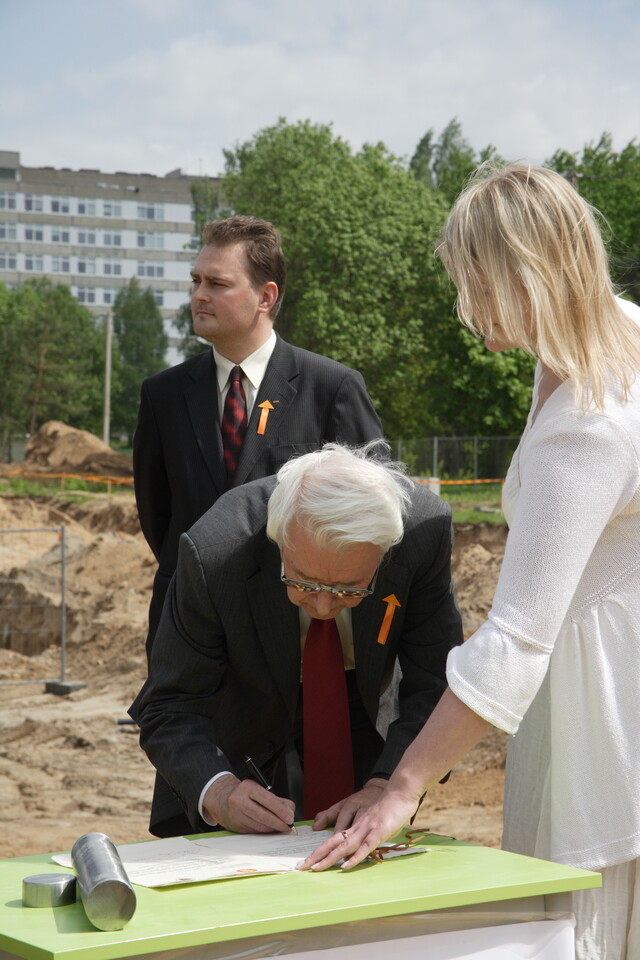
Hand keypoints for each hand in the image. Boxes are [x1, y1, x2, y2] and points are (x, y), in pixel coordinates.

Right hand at [203, 775, 295, 833]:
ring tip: (281, 828)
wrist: (223, 800)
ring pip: (259, 826)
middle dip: (278, 823)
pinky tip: (270, 829)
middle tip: (288, 827)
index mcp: (248, 787)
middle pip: (263, 815)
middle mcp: (240, 800)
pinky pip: (254, 831)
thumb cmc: (246, 795)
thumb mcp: (260, 790)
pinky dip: (265, 831)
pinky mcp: (235, 826)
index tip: (290, 818)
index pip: (267, 799)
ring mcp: (236, 814)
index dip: (280, 810)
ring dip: (273, 829)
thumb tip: (290, 812)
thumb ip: (278, 800)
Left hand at [300, 787, 419, 870]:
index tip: (307, 862)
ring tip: (316, 868)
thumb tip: (354, 852)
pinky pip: (365, 846)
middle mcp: (356, 827)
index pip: (332, 840)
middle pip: (333, 843)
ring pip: (345, 845)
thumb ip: (363, 835)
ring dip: (330, 858)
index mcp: (354, 825)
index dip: (319, 851)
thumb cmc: (387, 808)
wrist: (400, 792)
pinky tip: (345, 866)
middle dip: (316, 856)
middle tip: (301, 867)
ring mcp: (366, 828)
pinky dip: (355, 856)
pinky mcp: (378, 831)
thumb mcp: (373, 821)